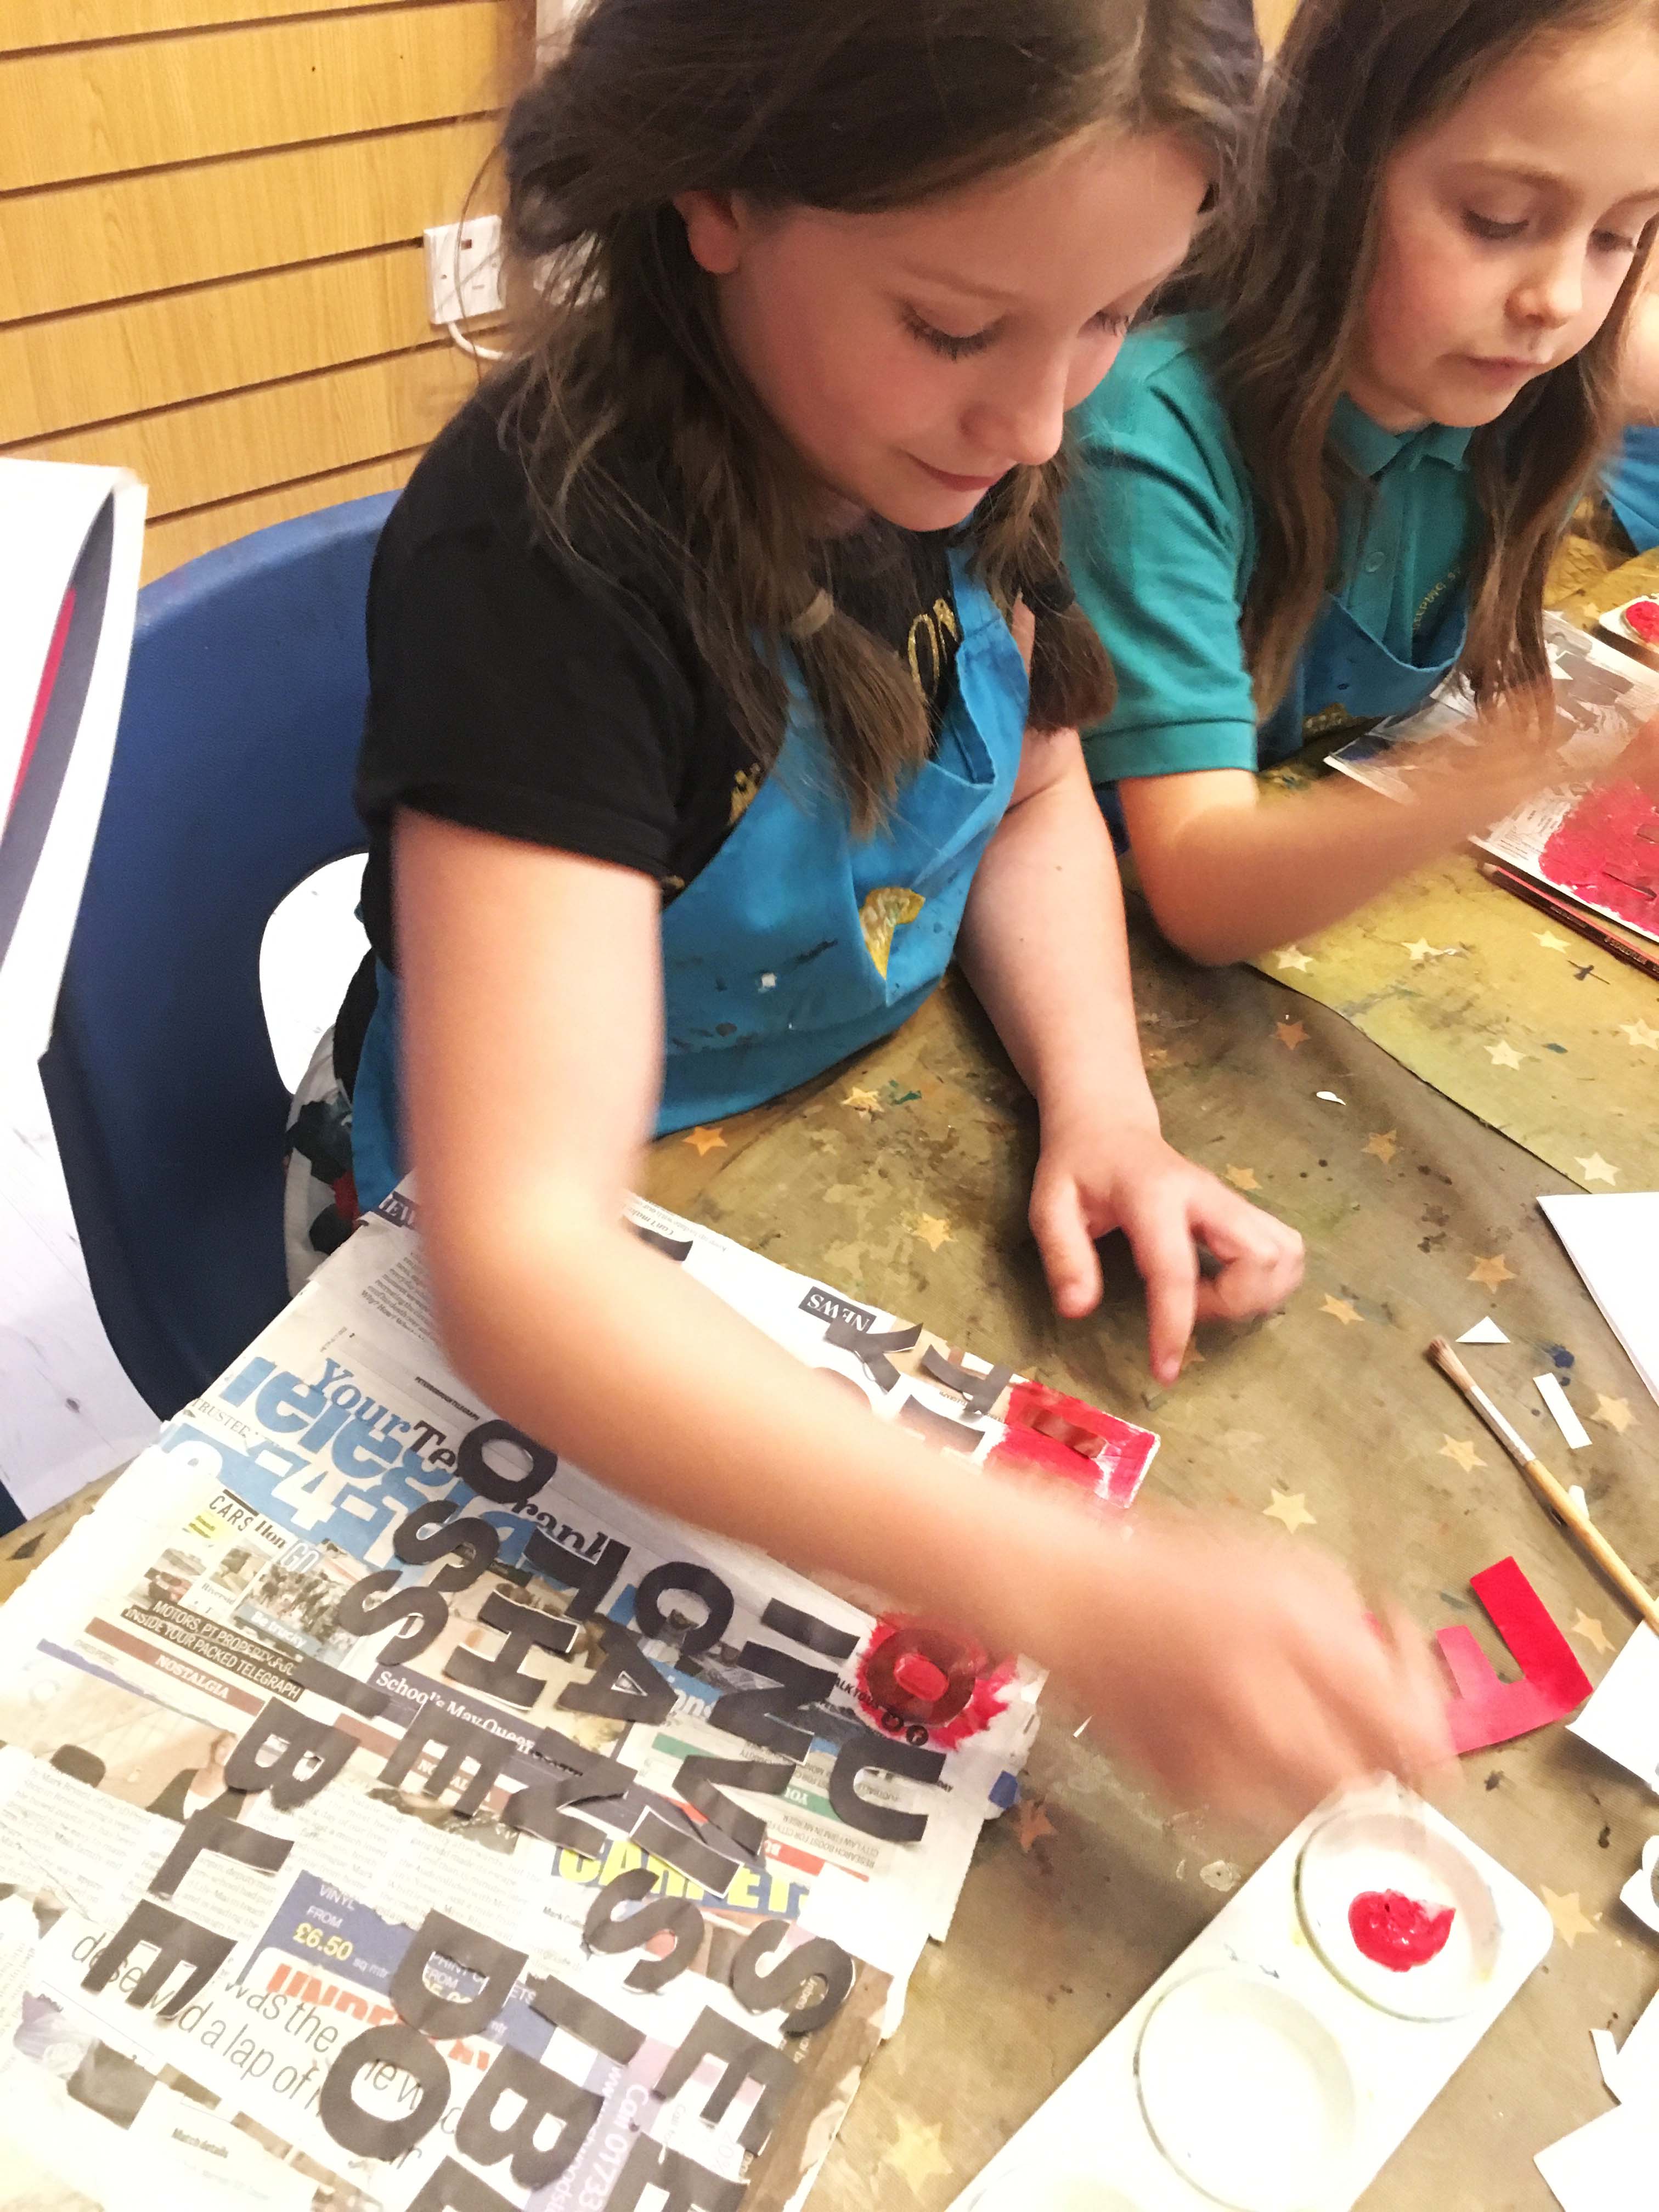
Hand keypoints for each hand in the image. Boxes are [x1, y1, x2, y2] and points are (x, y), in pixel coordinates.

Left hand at [1030, 1112, 1303, 1383]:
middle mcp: (1206, 1194)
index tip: (1165, 1371)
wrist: (1109, 1125)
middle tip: (1191, 1311)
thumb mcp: (1050, 1206)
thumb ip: (1063, 1256)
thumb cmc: (1078, 1168)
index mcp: (1152, 1195)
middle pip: (1261, 1256)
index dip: (1174, 1326)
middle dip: (1235, 1305)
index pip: (1174, 1268)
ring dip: (1256, 1295)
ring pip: (1286, 1253)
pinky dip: (1268, 1281)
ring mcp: (1232, 1199)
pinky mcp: (1245, 1209)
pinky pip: (1285, 1250)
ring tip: (1207, 1299)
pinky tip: (1226, 1286)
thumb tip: (1078, 1310)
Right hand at [1057, 1511, 1454, 1830]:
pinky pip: (1257, 1803)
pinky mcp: (1189, 1793)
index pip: (1412, 1733)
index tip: (1415, 1695)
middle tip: (1361, 1715)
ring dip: (1323, 1764)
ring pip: (1317, 1801)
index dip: (1433, 1727)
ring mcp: (1224, 1764)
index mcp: (1302, 1643)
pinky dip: (1263, 1773)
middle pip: (1372, 1782)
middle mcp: (1268, 1714)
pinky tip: (1236, 1723)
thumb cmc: (1187, 1568)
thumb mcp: (1293, 1568)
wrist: (1077, 1601)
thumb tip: (1398, 1678)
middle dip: (1379, 1752)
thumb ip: (1357, 1626)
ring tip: (1292, 1712)